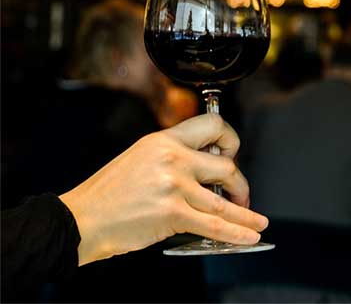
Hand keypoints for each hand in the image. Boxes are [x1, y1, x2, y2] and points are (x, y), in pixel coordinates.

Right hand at [59, 114, 268, 265]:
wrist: (83, 219)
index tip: (232, 154)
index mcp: (165, 140)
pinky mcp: (173, 213)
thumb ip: (174, 156)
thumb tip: (206, 166)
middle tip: (240, 196)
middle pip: (226, 166)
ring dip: (246, 214)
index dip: (230, 139)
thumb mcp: (141, 156)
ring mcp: (174, 185)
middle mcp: (173, 158)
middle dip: (240, 185)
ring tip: (257, 221)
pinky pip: (214, 224)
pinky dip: (237, 232)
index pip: (212, 125)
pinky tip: (249, 235)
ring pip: (224, 200)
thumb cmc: (109, 192)